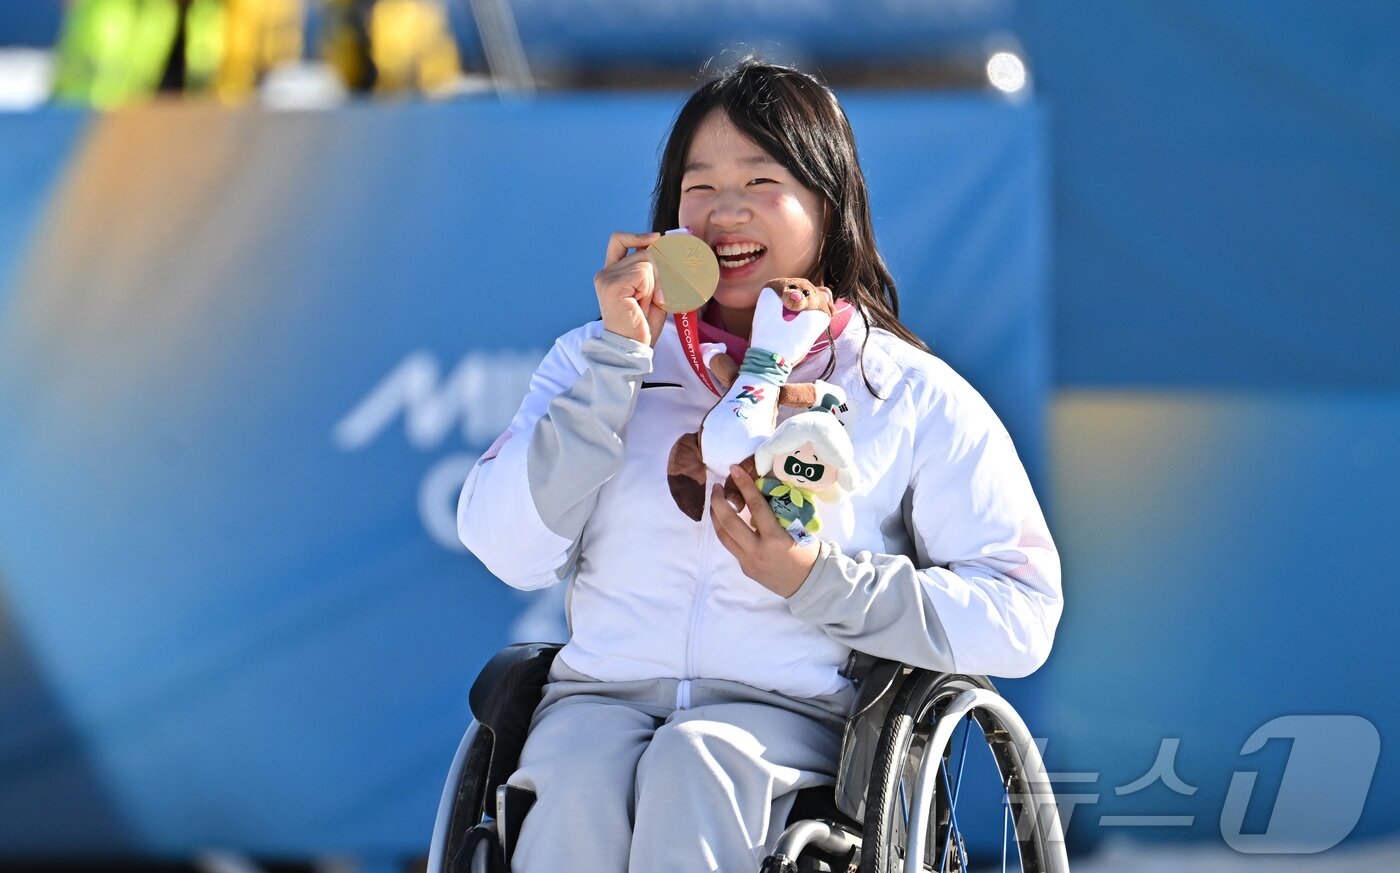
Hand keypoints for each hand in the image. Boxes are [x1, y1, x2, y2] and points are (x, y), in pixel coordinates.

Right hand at [594, 231, 667, 346]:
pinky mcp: (612, 285)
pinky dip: (653, 288)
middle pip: (644, 252)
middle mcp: (605, 273)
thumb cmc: (643, 325)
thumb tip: (668, 247)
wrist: (632, 349)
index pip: (619, 241)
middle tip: (662, 296)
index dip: (637, 236)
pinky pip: (644, 273)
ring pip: (648, 262)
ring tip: (649, 304)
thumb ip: (656, 272)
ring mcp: (607, 278)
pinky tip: (646, 304)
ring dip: (658, 284)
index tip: (657, 238)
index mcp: (611, 274)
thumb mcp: (653, 293)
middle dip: (662, 271)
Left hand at [710, 465, 818, 596]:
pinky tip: (724, 521)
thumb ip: (779, 515)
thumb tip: (761, 494)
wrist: (809, 584)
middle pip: (729, 522)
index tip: (734, 470)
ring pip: (723, 535)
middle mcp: (758, 551)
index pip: (756, 506)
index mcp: (775, 539)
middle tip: (716, 487)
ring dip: (715, 516)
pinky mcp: (745, 568)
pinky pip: (730, 546)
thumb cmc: (808, 553)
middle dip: (718, 501)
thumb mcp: (798, 530)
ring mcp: (748, 561)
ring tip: (715, 502)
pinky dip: (725, 530)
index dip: (744, 485)